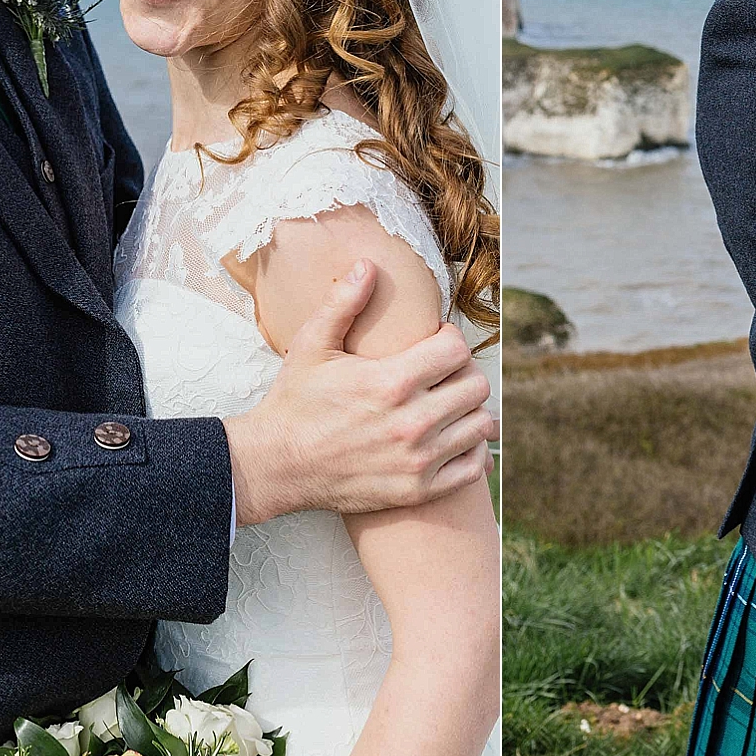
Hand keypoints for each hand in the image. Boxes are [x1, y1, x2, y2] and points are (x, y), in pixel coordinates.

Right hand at [223, 260, 495, 524]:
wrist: (276, 466)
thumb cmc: (294, 402)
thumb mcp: (311, 346)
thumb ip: (342, 303)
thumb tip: (368, 265)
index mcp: (390, 382)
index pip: (457, 349)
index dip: (448, 338)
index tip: (433, 342)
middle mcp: (411, 422)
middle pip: (476, 385)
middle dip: (462, 372)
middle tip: (442, 373)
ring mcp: (417, 460)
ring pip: (479, 424)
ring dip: (469, 410)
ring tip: (445, 403)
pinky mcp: (417, 490)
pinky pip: (473, 466)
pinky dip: (471, 449)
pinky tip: (451, 437)